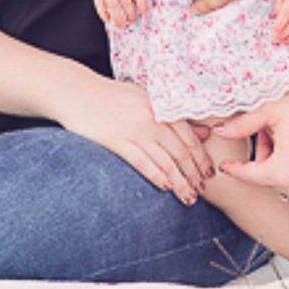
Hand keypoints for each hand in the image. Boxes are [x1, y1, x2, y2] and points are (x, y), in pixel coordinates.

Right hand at [55, 75, 215, 204]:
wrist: (78, 91)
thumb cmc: (113, 96)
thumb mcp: (148, 98)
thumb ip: (174, 116)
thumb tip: (204, 133)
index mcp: (162, 107)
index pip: (190, 138)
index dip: (202, 158)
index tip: (210, 173)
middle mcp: (152, 118)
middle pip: (181, 152)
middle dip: (194, 174)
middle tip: (202, 190)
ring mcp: (134, 130)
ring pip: (165, 161)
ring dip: (179, 182)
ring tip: (189, 197)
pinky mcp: (116, 140)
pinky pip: (141, 162)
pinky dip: (156, 176)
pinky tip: (166, 187)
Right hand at [89, 0, 144, 29]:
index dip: (142, 5)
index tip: (145, 14)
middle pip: (126, 2)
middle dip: (130, 15)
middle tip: (133, 22)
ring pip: (113, 6)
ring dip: (118, 18)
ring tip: (122, 26)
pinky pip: (99, 3)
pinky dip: (103, 13)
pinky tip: (107, 19)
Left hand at [216, 77, 288, 207]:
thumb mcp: (272, 112)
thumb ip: (241, 125)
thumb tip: (217, 132)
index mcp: (279, 172)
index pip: (246, 175)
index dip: (234, 168)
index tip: (225, 166)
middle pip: (270, 177)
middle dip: (266, 158)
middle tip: (274, 133)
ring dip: (286, 168)